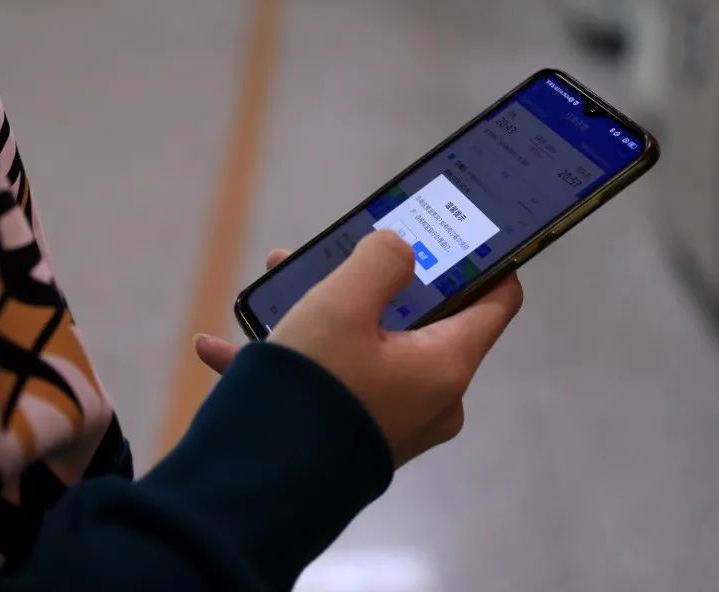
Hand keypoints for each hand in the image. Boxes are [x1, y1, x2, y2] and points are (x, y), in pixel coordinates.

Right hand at [194, 231, 522, 466]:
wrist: (258, 487)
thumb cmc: (313, 387)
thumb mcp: (343, 303)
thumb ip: (381, 260)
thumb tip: (400, 249)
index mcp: (446, 365)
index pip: (497, 301)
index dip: (484, 260)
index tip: (459, 231)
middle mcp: (431, 399)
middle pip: (419, 320)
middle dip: (374, 281)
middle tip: (341, 252)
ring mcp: (393, 423)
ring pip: (365, 349)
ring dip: (321, 315)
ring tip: (271, 290)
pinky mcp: (353, 440)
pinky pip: (330, 388)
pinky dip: (290, 363)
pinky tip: (221, 350)